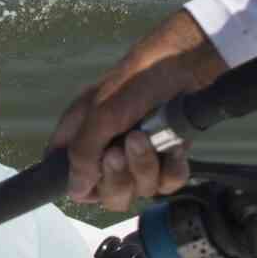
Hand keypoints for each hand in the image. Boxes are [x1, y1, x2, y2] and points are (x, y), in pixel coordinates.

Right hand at [50, 13, 226, 209]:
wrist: (186, 64)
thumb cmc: (136, 80)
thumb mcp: (101, 114)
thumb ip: (83, 154)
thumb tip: (74, 191)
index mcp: (83, 136)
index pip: (70, 177)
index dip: (82, 184)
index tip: (94, 174)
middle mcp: (109, 149)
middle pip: (108, 193)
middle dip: (116, 179)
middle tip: (119, 152)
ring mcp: (141, 155)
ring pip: (140, 189)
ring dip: (144, 168)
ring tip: (147, 138)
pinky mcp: (169, 155)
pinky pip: (168, 182)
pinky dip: (171, 169)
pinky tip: (174, 148)